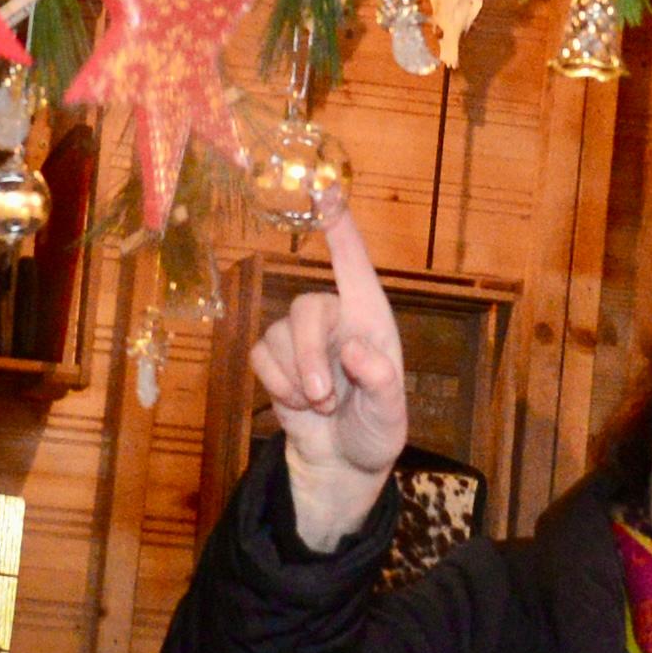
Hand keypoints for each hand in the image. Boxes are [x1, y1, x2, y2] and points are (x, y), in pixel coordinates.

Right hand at [249, 208, 409, 550]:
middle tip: (322, 398)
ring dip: (295, 377)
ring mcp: (303, 337)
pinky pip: (261, 355)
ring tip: (320, 406)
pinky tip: (297, 404)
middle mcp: (336, 319)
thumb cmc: (374, 431)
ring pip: (280, 333)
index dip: (340, 227)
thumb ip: (381, 383)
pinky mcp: (275, 357)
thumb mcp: (390, 416)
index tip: (327, 189)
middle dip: (309, 355)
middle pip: (307, 308)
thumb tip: (355, 350)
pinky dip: (277, 385)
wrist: (340, 463)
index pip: (355, 266)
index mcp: (371, 320)